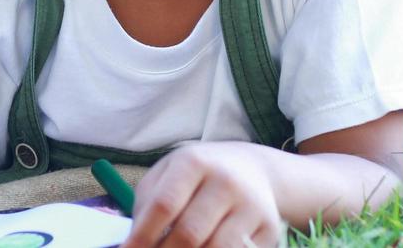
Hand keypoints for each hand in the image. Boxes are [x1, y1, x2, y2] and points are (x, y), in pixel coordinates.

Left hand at [123, 143, 284, 247]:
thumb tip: (133, 244)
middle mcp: (225, 181)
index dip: (143, 236)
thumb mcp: (168, 174)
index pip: (164, 205)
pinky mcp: (269, 229)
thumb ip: (147, 205)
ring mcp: (251, 206)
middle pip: (189, 234)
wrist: (252, 169)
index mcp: (193, 162)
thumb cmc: (197, 176)